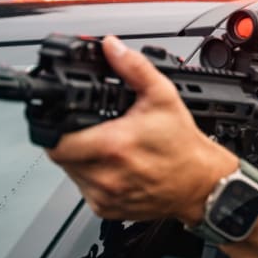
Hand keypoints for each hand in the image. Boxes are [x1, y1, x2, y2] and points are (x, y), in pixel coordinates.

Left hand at [46, 36, 235, 223]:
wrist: (202, 184)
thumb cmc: (183, 146)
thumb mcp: (163, 97)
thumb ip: (134, 68)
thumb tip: (112, 48)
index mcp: (112, 146)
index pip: (55, 141)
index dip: (54, 128)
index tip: (66, 121)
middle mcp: (105, 176)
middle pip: (61, 156)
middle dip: (70, 140)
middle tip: (92, 131)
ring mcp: (104, 196)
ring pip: (71, 173)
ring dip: (80, 159)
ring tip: (106, 148)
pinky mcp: (107, 210)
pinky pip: (84, 191)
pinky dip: (92, 178)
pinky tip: (113, 168)